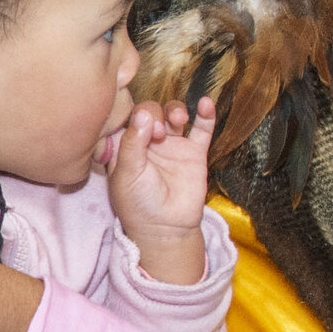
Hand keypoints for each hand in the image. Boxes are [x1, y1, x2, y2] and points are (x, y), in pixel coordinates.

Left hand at [105, 100, 212, 286]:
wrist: (166, 228)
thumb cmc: (138, 204)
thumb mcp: (127, 173)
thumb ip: (132, 143)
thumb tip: (144, 114)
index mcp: (126, 145)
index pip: (127, 117)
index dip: (134, 115)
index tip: (142, 127)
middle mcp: (148, 142)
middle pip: (152, 111)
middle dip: (155, 114)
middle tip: (158, 132)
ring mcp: (172, 145)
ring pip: (174, 115)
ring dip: (176, 110)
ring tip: (178, 119)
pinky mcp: (194, 152)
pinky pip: (202, 129)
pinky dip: (205, 115)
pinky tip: (206, 103)